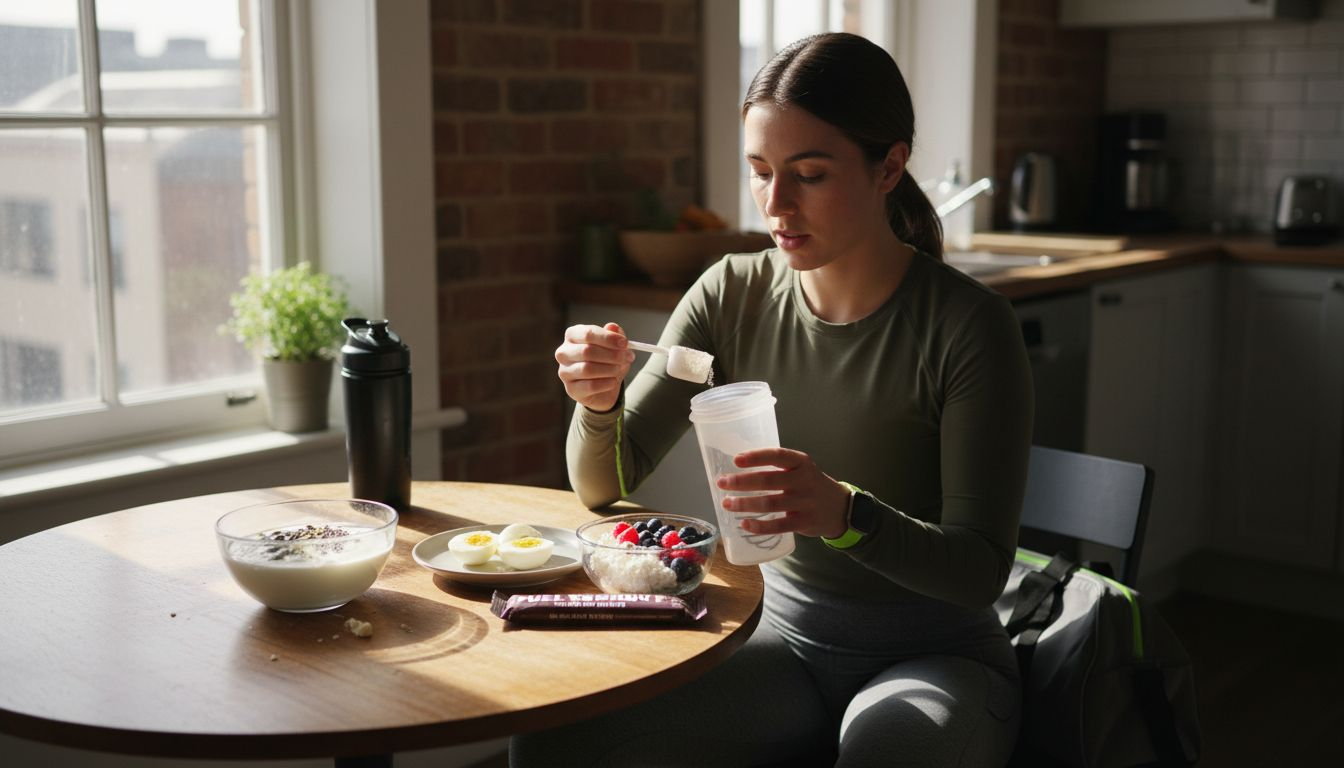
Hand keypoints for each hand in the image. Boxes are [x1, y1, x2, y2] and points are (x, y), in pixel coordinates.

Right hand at [555, 322, 634, 411]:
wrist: (604, 388)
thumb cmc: (607, 361)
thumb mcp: (614, 346)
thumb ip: (614, 335)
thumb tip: (613, 327)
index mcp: (573, 335)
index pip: (588, 333)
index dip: (608, 338)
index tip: (624, 343)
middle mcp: (564, 352)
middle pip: (587, 351)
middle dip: (611, 355)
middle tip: (627, 357)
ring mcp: (565, 372)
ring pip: (587, 369)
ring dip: (609, 369)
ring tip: (619, 369)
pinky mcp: (571, 389)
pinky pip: (590, 386)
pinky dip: (606, 383)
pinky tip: (613, 381)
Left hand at [716, 448, 850, 538]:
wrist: (841, 508)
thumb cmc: (811, 485)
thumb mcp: (801, 469)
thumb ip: (777, 468)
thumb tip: (738, 469)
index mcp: (801, 463)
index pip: (777, 456)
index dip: (756, 457)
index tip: (736, 460)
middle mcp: (804, 480)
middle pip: (769, 480)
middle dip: (742, 482)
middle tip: (722, 483)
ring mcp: (805, 502)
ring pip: (771, 503)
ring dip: (745, 504)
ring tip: (727, 503)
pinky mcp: (805, 522)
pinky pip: (779, 525)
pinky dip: (760, 526)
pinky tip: (745, 524)